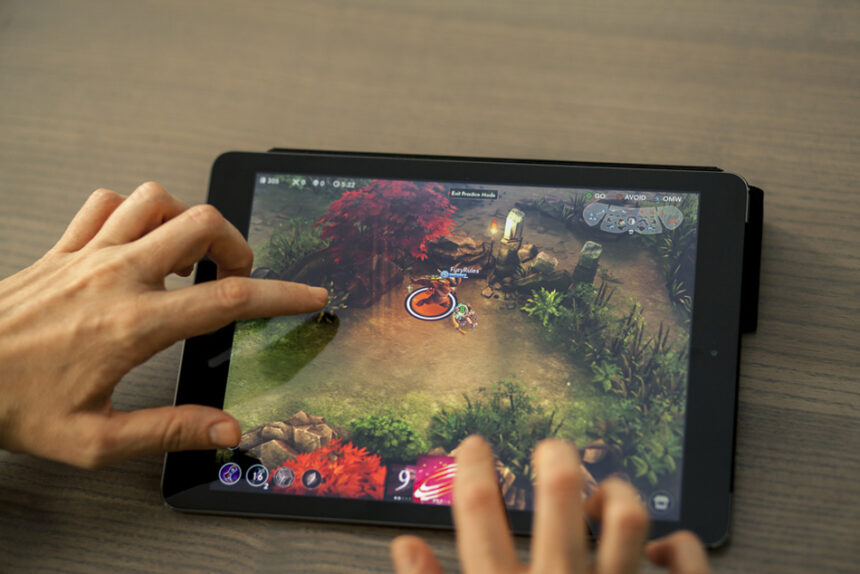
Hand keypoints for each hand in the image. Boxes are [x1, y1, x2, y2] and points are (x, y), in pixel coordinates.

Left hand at [0, 182, 326, 467]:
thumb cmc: (12, 404)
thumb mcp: (95, 440)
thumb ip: (169, 431)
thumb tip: (225, 428)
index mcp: (134, 325)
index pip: (228, 300)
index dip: (281, 295)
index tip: (308, 295)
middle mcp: (116, 278)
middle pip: (201, 226)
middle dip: (238, 246)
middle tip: (237, 275)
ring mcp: (87, 254)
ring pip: (157, 199)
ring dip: (187, 219)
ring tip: (192, 254)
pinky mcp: (62, 248)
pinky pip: (107, 203)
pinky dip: (135, 210)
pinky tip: (139, 239)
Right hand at [390, 436, 708, 573]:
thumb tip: (405, 547)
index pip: (478, 509)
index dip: (471, 466)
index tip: (474, 445)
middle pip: (559, 493)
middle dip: (553, 456)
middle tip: (550, 449)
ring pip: (629, 517)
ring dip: (618, 492)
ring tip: (603, 497)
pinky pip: (685, 560)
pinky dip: (680, 546)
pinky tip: (661, 549)